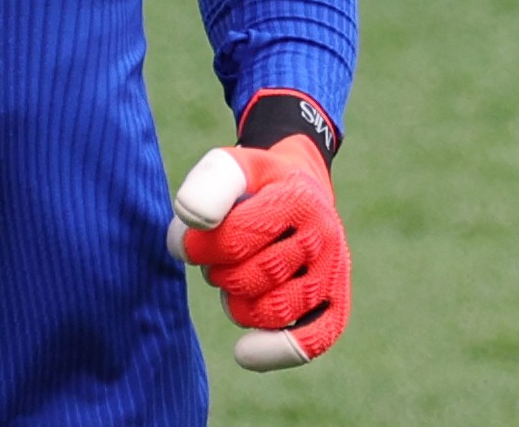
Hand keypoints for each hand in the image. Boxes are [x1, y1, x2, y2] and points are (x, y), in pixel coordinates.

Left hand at [168, 134, 349, 370]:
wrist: (303, 189)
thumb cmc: (257, 184)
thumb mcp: (234, 165)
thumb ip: (210, 184)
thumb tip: (194, 221)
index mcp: (297, 199)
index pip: (236, 238)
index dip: (197, 247)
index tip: (181, 243)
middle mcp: (323, 237)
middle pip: (251, 276)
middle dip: (217, 273)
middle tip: (212, 261)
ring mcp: (333, 273)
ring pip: (274, 311)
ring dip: (236, 304)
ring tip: (232, 282)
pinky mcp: (337, 303)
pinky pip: (312, 340)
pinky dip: (275, 351)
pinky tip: (244, 353)